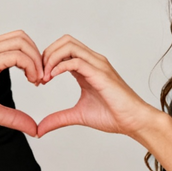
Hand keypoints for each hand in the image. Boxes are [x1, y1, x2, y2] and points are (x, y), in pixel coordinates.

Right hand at [0, 31, 40, 152]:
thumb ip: (13, 116)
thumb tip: (33, 128)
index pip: (17, 42)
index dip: (33, 58)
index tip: (37, 80)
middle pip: (23, 37)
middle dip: (38, 56)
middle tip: (41, 80)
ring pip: (22, 42)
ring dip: (37, 61)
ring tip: (38, 81)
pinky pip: (15, 55)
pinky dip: (30, 65)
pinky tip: (32, 81)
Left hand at [38, 35, 155, 138]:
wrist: (133, 121)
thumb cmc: (113, 115)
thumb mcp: (78, 116)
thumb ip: (58, 119)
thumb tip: (40, 129)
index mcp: (87, 67)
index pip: (63, 49)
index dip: (47, 60)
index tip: (38, 79)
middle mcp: (93, 61)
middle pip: (64, 41)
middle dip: (46, 54)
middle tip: (38, 75)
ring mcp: (97, 65)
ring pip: (69, 45)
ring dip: (51, 58)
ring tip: (44, 77)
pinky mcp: (100, 73)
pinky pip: (76, 60)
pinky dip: (59, 66)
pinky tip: (51, 78)